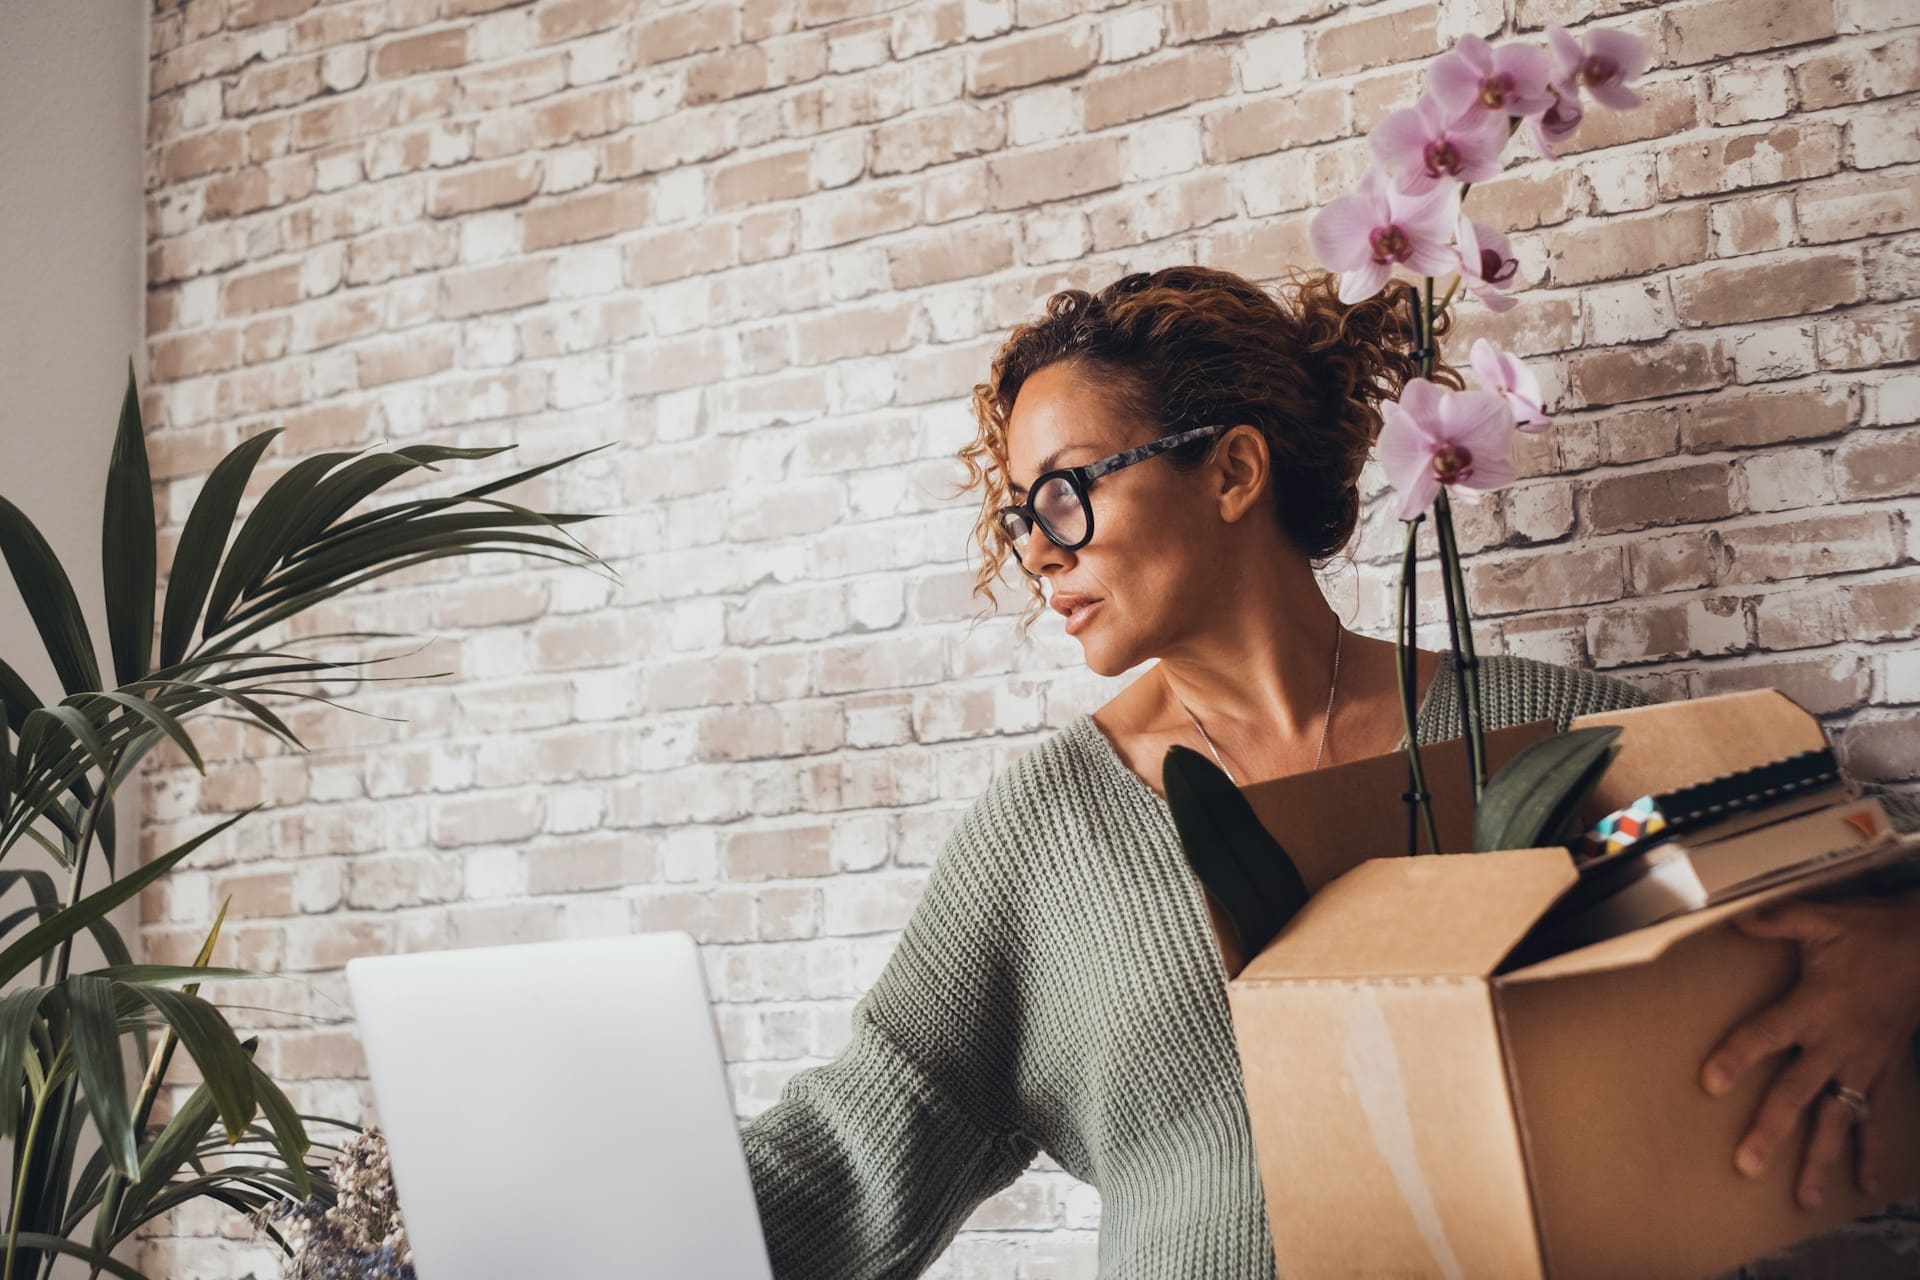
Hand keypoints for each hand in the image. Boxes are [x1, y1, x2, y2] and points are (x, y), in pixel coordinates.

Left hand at [1698, 889, 1919, 1209]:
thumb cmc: (1870, 933)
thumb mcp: (1823, 919)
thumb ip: (1779, 921)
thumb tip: (1738, 921)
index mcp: (1813, 1006)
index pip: (1765, 1035)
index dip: (1736, 1058)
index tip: (1709, 1084)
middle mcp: (1836, 1043)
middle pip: (1797, 1093)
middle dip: (1771, 1130)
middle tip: (1746, 1165)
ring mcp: (1862, 1064)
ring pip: (1837, 1119)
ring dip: (1821, 1159)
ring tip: (1805, 1198)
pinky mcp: (1883, 1072)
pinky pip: (1877, 1118)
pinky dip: (1873, 1152)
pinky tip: (1867, 1185)